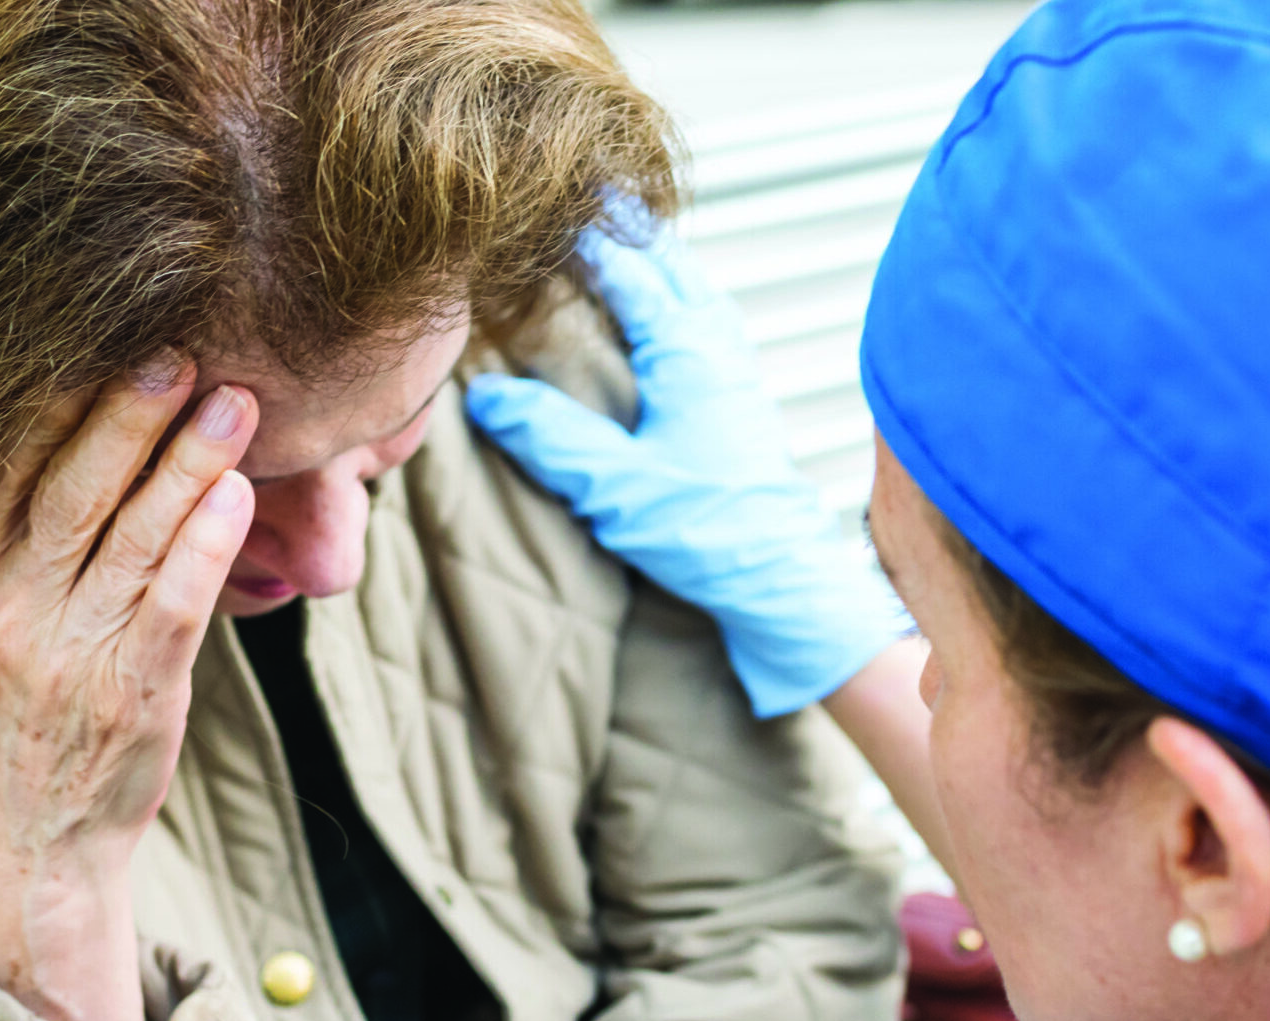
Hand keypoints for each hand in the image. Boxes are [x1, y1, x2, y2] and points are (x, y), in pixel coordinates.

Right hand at [0, 355, 256, 1020]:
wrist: (29, 841)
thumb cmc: (15, 705)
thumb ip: (0, 528)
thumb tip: (62, 417)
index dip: (47, 394)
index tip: (94, 329)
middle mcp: (2, 606)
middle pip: (69, 487)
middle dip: (126, 411)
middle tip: (178, 347)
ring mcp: (67, 652)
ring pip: (132, 536)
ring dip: (188, 461)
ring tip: (237, 402)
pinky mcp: (131, 692)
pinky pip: (171, 604)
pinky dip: (205, 546)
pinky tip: (237, 495)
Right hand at [468, 227, 901, 716]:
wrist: (782, 578)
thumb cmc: (706, 532)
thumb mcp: (614, 486)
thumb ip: (550, 438)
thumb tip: (487, 395)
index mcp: (686, 351)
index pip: (629, 271)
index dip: (588, 237)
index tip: (551, 204)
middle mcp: (717, 348)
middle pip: (672, 264)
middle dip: (631, 228)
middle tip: (593, 193)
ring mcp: (737, 371)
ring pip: (697, 290)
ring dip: (661, 260)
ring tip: (628, 241)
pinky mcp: (744, 401)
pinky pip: (710, 322)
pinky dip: (682, 298)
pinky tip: (671, 317)